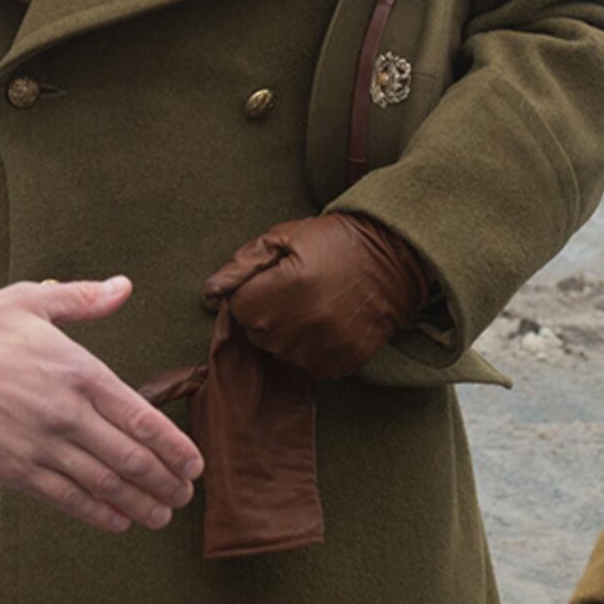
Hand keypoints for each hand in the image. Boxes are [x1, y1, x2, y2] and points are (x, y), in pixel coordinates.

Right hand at [0, 278, 202, 529]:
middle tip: (184, 497)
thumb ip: (84, 300)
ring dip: (140, 503)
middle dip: (166, 482)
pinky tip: (117, 521)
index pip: (143, 418)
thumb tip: (124, 287)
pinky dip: (97, 513)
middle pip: (133, 458)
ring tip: (160, 515)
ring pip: (105, 484)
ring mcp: (42, 445)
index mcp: (79, 371)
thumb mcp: (32, 301)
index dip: (175, 447)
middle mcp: (68, 413)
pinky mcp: (14, 469)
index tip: (194, 465)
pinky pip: (67, 498)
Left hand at [204, 213, 431, 379]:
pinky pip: (309, 365)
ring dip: (287, 334)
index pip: (238, 308)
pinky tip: (327, 324)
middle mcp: (302, 325)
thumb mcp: (284, 238)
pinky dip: (311, 349)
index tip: (270, 281)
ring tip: (311, 307)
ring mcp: (324, 348)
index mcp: (284, 289)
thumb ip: (242, 265)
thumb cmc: (333, 241)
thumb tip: (210, 293)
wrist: (393, 258)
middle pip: (256, 334)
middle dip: (265, 314)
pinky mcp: (343, 363)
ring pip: (280, 353)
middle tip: (293, 292)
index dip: (249, 293)